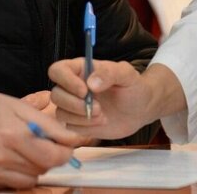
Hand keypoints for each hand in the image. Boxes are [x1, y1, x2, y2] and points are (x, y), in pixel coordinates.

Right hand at [0, 90, 82, 188]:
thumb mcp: (17, 106)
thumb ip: (47, 124)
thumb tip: (72, 138)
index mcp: (12, 133)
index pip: (53, 156)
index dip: (65, 152)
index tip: (65, 146)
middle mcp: (0, 156)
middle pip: (43, 168)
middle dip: (48, 157)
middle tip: (40, 143)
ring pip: (30, 179)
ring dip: (33, 167)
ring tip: (20, 149)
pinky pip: (12, 184)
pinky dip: (16, 173)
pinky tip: (6, 157)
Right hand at [49, 60, 183, 139]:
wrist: (141, 109)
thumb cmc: (133, 87)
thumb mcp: (126, 74)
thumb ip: (109, 73)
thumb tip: (91, 83)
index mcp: (80, 69)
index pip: (57, 70)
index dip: (66, 81)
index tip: (85, 91)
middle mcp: (72, 86)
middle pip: (56, 94)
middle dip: (75, 105)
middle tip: (99, 108)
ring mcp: (73, 105)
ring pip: (60, 112)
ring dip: (81, 117)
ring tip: (102, 115)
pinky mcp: (77, 122)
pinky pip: (70, 127)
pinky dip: (85, 127)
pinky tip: (100, 122)